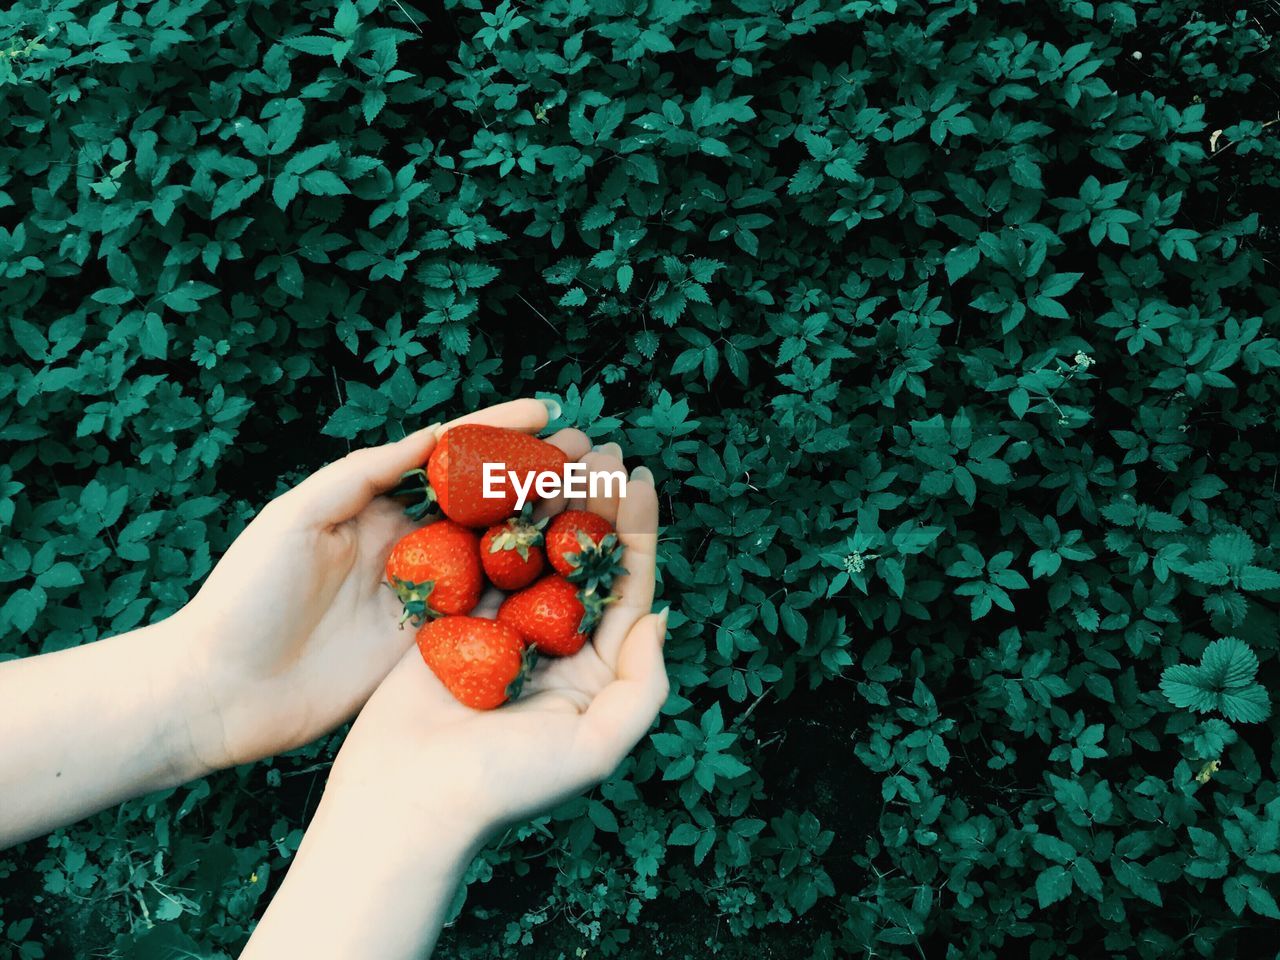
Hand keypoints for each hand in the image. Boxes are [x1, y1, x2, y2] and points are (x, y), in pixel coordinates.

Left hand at [174, 397, 589, 771]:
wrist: (222, 691)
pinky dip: (531, 594)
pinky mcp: (432, 647)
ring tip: (597, 502)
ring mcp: (426, 598)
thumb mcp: (299, 516)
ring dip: (546, 528)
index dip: (498, 431)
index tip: (547, 411)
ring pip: (498, 554)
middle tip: (592, 455)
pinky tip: (572, 576)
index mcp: (376, 506)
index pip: (448, 458)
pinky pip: (490, 614)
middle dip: (538, 475)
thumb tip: (435, 436)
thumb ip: (365, 475)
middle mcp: (410, 547)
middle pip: (486, 502)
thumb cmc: (248, 595)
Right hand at [323, 441, 665, 834]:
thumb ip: (642, 686)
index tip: (642, 481)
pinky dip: (494, 520)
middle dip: (597, 505)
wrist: (406, 804)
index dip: (637, 534)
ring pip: (533, 551)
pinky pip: (480, 561)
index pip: (625, 589)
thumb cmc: (503, 786)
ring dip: (549, 501)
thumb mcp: (595, 747)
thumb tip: (661, 616)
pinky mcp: (453, 623)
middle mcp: (552, 647)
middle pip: (582, 560)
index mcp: (593, 672)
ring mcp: (501, 632)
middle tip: (604, 452)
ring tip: (561, 450)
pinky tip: (506, 478)